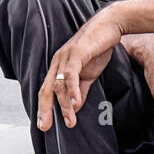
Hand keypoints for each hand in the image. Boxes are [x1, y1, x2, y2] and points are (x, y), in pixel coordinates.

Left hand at [37, 10, 122, 131]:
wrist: (109, 26)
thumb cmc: (98, 47)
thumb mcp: (89, 74)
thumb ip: (81, 90)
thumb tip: (75, 108)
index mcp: (59, 67)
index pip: (48, 90)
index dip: (44, 108)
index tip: (44, 125)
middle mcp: (58, 62)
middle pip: (48, 89)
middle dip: (45, 109)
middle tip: (45, 127)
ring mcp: (66, 57)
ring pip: (61, 85)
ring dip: (65, 105)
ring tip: (70, 122)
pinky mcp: (77, 53)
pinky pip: (72, 74)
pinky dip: (73, 90)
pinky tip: (75, 103)